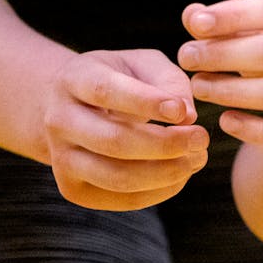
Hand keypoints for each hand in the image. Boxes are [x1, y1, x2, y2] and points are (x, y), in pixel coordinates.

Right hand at [41, 48, 208, 210]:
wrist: (69, 107)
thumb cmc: (118, 78)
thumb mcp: (141, 63)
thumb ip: (167, 80)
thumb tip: (187, 116)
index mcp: (74, 79)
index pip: (107, 92)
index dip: (147, 103)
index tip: (184, 112)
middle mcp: (60, 120)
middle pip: (114, 140)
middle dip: (165, 144)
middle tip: (202, 138)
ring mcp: (62, 158)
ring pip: (117, 176)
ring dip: (165, 172)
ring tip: (197, 158)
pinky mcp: (73, 189)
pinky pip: (120, 199)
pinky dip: (158, 191)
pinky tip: (181, 174)